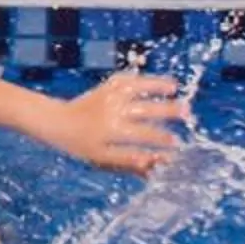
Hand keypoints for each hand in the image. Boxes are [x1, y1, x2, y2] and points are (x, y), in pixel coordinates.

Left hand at [52, 72, 187, 174]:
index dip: (160, 138)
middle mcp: (111, 111)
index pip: (142, 135)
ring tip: (175, 87)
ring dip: (157, 86)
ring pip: (136, 88)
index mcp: (111, 131)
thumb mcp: (103, 159)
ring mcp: (108, 96)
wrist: (57, 122)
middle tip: (186, 112)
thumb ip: (130, 162)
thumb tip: (156, 165)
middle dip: (167, 110)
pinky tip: (156, 81)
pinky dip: (139, 78)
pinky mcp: (105, 87)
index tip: (176, 143)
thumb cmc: (82, 146)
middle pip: (144, 109)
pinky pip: (124, 79)